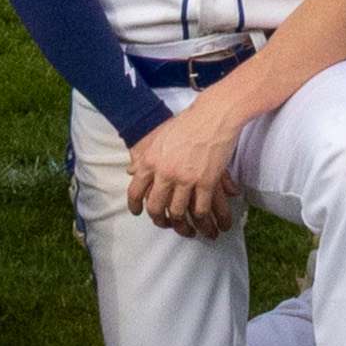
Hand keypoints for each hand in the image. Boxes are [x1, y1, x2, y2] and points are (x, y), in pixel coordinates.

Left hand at [127, 93, 253, 239]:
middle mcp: (165, 172)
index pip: (135, 191)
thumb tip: (131, 170)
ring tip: (186, 230)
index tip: (138, 212)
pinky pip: (201, 209)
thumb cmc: (187, 122)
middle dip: (159, 220)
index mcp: (151, 160)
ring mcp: (185, 179)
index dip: (135, 205)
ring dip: (182, 225)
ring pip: (178, 212)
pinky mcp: (206, 182)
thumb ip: (145, 156)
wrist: (214, 114)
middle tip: (164, 223)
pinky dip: (202, 220)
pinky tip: (203, 223)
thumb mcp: (159, 137)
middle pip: (156, 207)